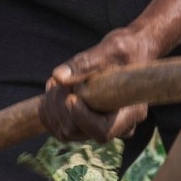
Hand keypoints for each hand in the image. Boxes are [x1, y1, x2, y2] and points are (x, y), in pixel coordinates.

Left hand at [39, 27, 161, 141]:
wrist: (131, 52)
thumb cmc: (129, 49)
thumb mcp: (113, 49)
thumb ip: (86, 63)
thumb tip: (58, 77)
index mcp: (131, 113)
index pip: (102, 131)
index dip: (81, 117)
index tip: (70, 97)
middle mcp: (117, 127)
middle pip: (76, 130)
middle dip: (60, 105)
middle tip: (57, 80)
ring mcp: (100, 128)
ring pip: (63, 130)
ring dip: (52, 105)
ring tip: (55, 81)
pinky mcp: (85, 125)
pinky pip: (58, 127)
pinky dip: (49, 108)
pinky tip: (54, 87)